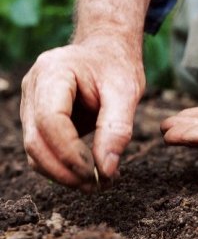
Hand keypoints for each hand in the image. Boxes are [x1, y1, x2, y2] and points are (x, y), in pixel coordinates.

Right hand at [20, 36, 144, 191]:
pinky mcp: (36, 119)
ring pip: (34, 151)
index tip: (98, 173)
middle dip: (65, 170)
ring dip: (63, 174)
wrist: (105, 51)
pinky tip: (89, 173)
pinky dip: (62, 167)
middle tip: (98, 187)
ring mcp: (30, 104)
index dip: (71, 152)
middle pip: (35, 140)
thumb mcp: (126, 92)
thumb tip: (107, 170)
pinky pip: (42, 150)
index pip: (50, 121)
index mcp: (53, 73)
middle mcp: (33, 88)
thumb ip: (117, 129)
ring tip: (97, 184)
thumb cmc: (116, 66)